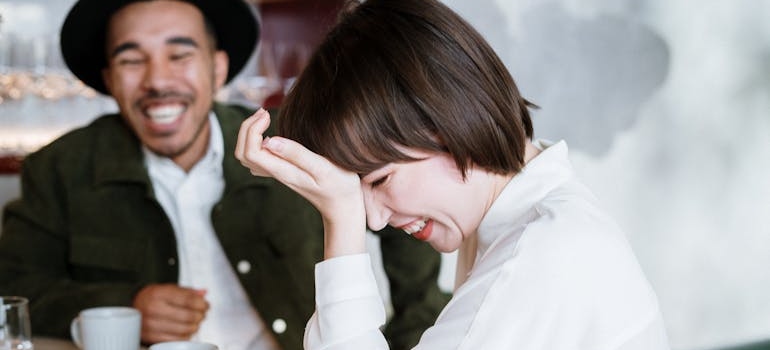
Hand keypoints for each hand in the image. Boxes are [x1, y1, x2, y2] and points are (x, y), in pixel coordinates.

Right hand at [132, 284, 208, 343]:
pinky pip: (175, 340)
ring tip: (195, 322)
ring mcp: (150, 324)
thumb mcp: (169, 288)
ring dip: (195, 327)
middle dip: (200, 316)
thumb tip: (203, 293)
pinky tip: (186, 330)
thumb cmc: (155, 297)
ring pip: (183, 330)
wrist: (134, 306)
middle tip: (202, 314)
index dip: (201, 304)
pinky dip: (185, 336)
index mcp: (158, 293)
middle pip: (187, 316)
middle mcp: (152, 308)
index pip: (187, 300)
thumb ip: (188, 291)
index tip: (206, 305)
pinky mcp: (150, 337)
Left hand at [235, 109, 366, 257]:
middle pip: (242, 153)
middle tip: (264, 112)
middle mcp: (276, 173)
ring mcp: (278, 173)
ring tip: (264, 117)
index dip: (252, 129)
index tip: (268, 115)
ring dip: (249, 134)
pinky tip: (269, 132)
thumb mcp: (323, 167)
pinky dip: (255, 142)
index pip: (251, 152)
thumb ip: (297, 154)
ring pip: (247, 156)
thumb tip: (269, 141)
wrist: (343, 205)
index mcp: (283, 171)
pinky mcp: (283, 171)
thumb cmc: (339, 185)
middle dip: (246, 128)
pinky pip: (258, 158)